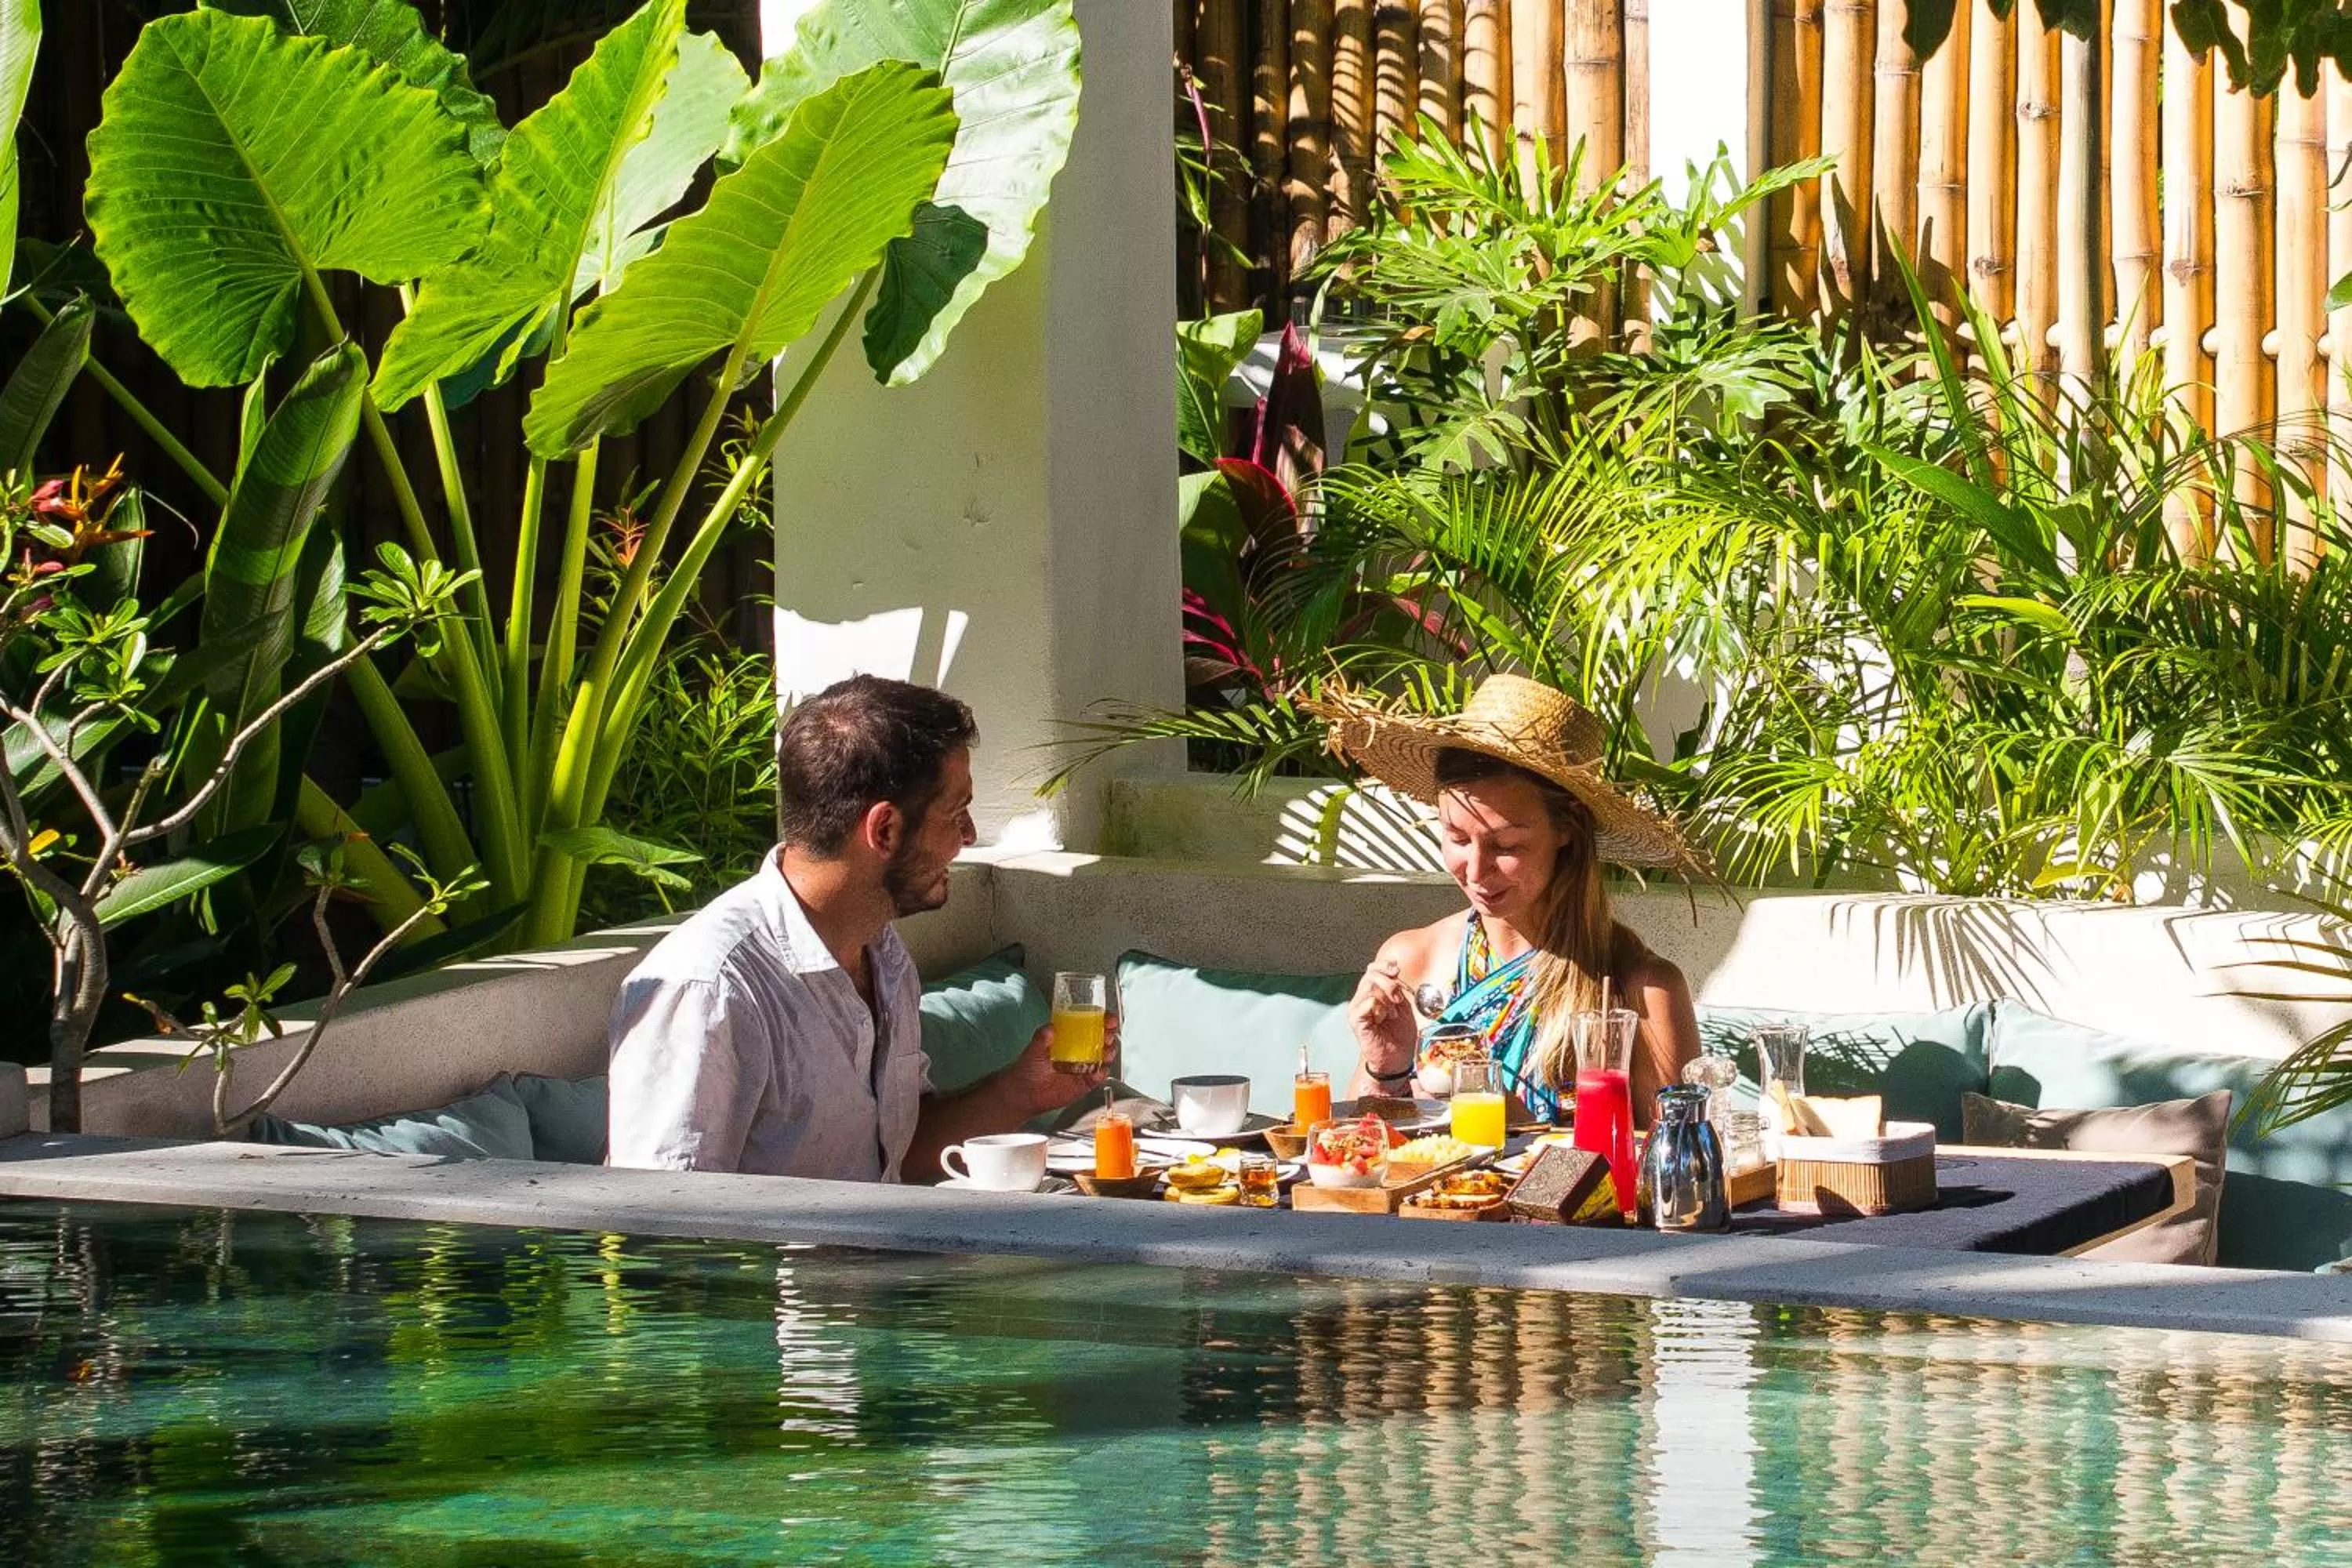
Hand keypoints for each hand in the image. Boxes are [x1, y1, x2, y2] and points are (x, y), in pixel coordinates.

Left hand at [1000, 1013, 1120, 1117]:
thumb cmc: (1028, 1069)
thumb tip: (1050, 1028)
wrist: (1026, 1093)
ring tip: (1105, 1051)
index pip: (1092, 1025)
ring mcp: (1085, 1066)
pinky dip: (1102, 1072)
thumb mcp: (1033, 1049)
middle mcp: (1081, 1051)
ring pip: (1105, 1056)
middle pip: (1104, 1039)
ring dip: (1109, 1052)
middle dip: (1110, 1034)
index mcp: (1071, 1038)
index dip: (1103, 1021)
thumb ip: (1041, 1037)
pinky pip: (1099, 1075)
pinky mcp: (1086, 1082)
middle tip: (1107, 1034)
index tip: (1107, 1018)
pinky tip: (1098, 1070)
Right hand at [1349, 958, 1415, 1079]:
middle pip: (1370, 975)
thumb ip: (1397, 987)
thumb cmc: (1400, 1036)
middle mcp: (1361, 999)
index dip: (1384, 966)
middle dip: (1389, 984)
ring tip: (1392, 1014)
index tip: (1396, 970)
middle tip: (1399, 1000)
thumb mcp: (1403, 1005)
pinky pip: (1367, 1003)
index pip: (1372, 969)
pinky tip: (1383, 1019)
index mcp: (1372, 993)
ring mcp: (1356, 1010)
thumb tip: (1394, 967)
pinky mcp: (1356, 1021)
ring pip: (1369, 988)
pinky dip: (1379, 1008)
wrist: (1397, 1059)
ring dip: (1386, 999)